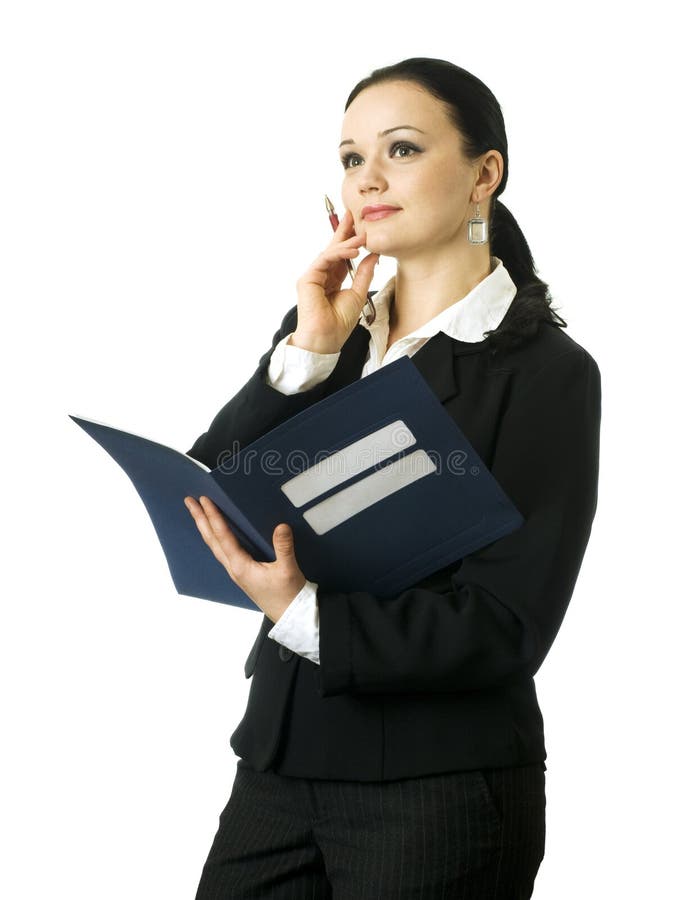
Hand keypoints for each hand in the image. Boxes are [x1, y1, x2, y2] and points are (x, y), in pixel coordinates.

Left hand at [183, 495, 305, 622]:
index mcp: (241, 566)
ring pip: (215, 546)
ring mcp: (236, 572)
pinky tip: (216, 534)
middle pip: (212, 540)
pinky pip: (223, 551)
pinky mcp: (242, 573)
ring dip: (206, 528)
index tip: (205, 501)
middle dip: (200, 520)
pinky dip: (215, 538)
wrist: (290, 616)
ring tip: (198, 514)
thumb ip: (283, 547)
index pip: (223, 537)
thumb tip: (281, 526)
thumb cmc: (288, 595)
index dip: (214, 517)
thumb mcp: (288, 570)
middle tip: (189, 502)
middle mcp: (234, 568)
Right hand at [292, 208, 379, 353]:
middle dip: (344, 230)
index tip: (360, 225)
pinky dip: (339, 252)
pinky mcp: (308, 278)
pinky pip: (325, 259)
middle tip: (354, 213)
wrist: (326, 338)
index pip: (342, 255)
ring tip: (363, 237)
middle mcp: (322, 274)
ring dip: (347, 242)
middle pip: (334, 247)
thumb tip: (374, 254)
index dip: (350, 239)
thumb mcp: (359, 293)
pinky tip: (354, 250)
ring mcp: (313, 275)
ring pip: (331, 252)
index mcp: (333, 278)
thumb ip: (365, 273)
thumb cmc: (340, 322)